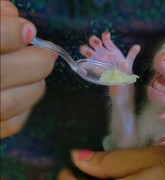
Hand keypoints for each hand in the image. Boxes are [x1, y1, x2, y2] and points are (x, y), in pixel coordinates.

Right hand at [0, 1, 56, 137]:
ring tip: (34, 73)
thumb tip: (11, 12)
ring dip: (35, 84)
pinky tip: (23, 91)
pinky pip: (13, 123)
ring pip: (12, 102)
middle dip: (36, 61)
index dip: (11, 32)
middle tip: (45, 54)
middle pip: (2, 73)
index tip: (28, 30)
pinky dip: (26, 106)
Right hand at [80, 32, 139, 73]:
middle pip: (93, 41)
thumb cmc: (123, 68)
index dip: (105, 36)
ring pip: (87, 50)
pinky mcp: (93, 66)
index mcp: (110, 48)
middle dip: (93, 40)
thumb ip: (132, 54)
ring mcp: (96, 58)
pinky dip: (83, 65)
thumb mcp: (128, 62)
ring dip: (86, 50)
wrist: (119, 79)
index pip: (105, 38)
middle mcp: (102, 51)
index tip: (106, 35)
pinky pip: (86, 64)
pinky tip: (85, 68)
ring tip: (90, 54)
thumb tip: (138, 46)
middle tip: (98, 44)